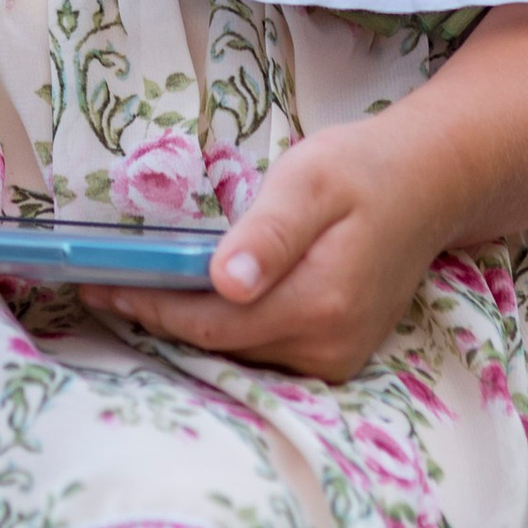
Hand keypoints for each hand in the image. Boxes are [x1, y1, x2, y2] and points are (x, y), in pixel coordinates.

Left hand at [87, 112, 445, 384]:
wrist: (428, 184)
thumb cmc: (363, 170)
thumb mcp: (310, 178)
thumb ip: (268, 232)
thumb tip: (224, 283)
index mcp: (319, 303)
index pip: (212, 324)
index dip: (152, 308)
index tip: (99, 287)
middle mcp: (328, 346)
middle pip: (221, 346)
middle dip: (158, 320)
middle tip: (100, 290)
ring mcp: (336, 358)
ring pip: (239, 355)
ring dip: (187, 329)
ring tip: (133, 294)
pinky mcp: (337, 355)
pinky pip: (263, 353)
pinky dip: (223, 333)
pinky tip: (191, 303)